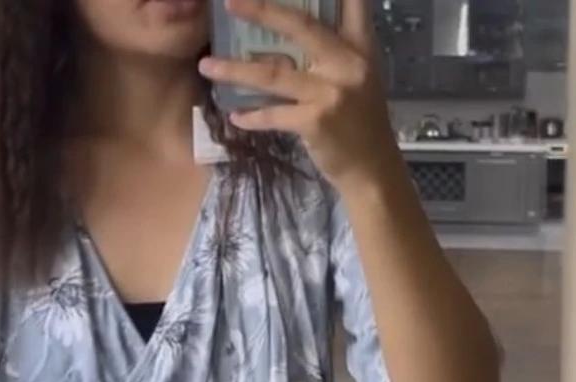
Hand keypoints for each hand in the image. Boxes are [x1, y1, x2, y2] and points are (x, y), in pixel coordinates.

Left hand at [198, 0, 399, 192]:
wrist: (371, 169)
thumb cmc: (361, 121)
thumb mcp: (357, 78)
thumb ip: (331, 54)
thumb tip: (283, 37)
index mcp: (360, 46)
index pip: (350, 3)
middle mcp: (347, 63)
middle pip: (299, 26)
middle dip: (262, 11)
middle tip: (230, 2)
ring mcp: (330, 92)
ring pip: (274, 73)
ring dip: (235, 70)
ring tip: (206, 65)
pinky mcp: (315, 122)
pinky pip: (273, 115)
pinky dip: (252, 116)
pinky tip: (234, 114)